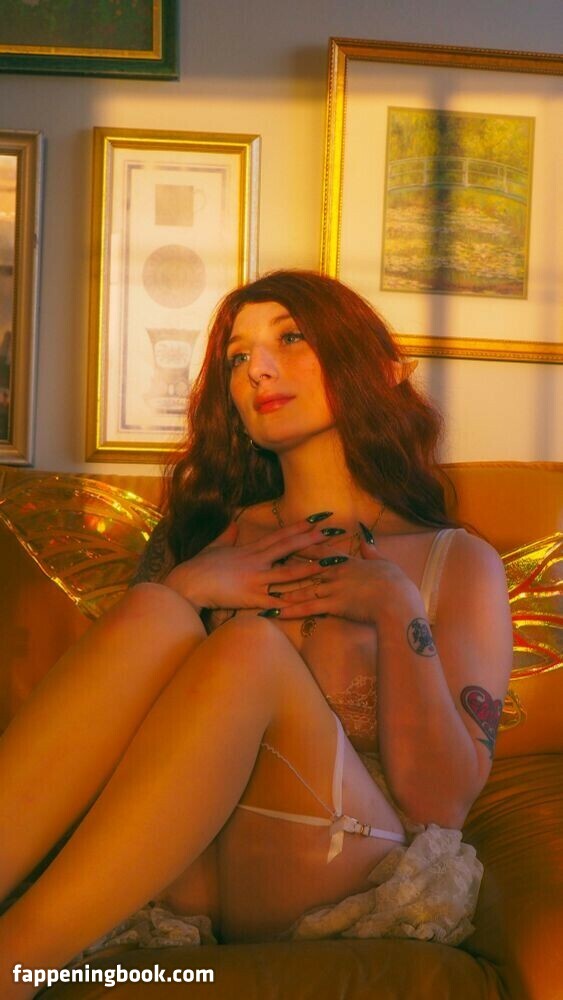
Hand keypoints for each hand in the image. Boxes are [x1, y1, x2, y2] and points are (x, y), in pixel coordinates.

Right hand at [162, 515, 342, 612]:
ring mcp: (255, 580)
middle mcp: (257, 562)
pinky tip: (308, 602)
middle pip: (289, 548)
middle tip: (332, 533)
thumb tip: (234, 525)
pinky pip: (275, 602)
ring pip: (288, 573)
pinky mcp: (251, 598)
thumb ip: (227, 536)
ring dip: (310, 567)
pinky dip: (291, 603)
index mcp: (251, 550)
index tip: (316, 519)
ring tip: (329, 564)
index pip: (280, 535)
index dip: (299, 527)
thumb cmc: (198, 566)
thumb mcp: (214, 547)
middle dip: (311, 540)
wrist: (187, 584)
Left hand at [275, 534, 420, 625]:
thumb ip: (371, 550)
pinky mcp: (333, 606)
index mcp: (348, 562)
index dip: (306, 545)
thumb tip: (364, 536)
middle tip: (268, 562)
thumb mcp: (384, 561)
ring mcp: (332, 589)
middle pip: (306, 567)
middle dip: (286, 565)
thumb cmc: (395, 583)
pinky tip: (275, 612)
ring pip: (303, 588)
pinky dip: (290, 610)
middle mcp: (336, 573)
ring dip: (284, 590)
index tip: (291, 541)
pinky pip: (307, 608)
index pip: (322, 550)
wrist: (396, 602)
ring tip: (265, 589)